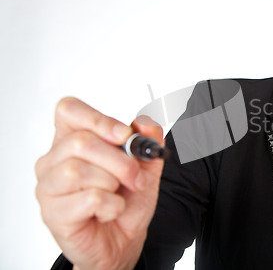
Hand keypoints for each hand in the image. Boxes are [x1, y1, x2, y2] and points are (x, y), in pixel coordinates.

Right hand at [35, 97, 164, 269]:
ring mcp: (48, 187)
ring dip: (113, 183)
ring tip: (118, 195)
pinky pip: (88, 199)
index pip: (68, 110)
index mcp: (72, 139)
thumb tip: (144, 124)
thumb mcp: (145, 165)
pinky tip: (109, 212)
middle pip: (80, 141)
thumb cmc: (127, 199)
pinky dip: (111, 206)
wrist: (124, 239)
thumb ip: (148, 140)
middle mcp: (53, 160)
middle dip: (120, 161)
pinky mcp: (52, 213)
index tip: (124, 135)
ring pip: (78, 170)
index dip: (98, 119)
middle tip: (135, 177)